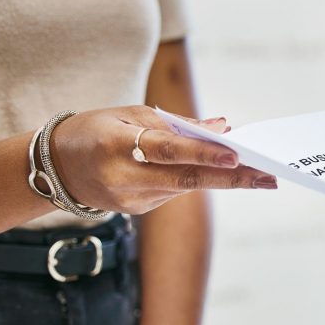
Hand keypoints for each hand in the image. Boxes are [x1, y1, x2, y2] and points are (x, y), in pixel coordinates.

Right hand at [49, 105, 276, 213]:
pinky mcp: (136, 210)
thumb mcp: (130, 114)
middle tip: (270, 177)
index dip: (204, 153)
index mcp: (118, 144)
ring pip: (186, 187)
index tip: (238, 154)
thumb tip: (224, 128)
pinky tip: (221, 173)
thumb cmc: (97, 129)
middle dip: (233, 178)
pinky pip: (174, 192)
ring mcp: (130, 199)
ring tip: (260, 173)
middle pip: (187, 178)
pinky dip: (198, 180)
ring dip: (223, 179)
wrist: (55, 167)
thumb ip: (178, 123)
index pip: (169, 150)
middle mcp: (124, 176)